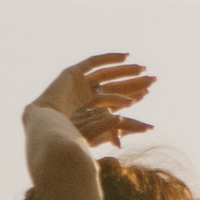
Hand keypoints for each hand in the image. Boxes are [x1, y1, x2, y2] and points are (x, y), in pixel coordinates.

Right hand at [28, 51, 154, 149]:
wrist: (46, 122)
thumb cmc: (66, 132)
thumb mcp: (95, 130)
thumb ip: (110, 130)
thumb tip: (124, 142)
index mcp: (91, 111)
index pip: (116, 100)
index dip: (132, 94)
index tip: (149, 91)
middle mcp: (85, 97)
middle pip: (114, 86)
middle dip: (133, 82)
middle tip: (153, 78)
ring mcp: (78, 84)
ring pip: (106, 74)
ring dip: (124, 70)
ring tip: (142, 68)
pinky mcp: (71, 73)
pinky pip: (93, 62)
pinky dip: (109, 58)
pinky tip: (126, 56)